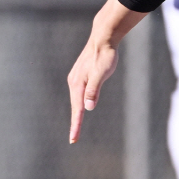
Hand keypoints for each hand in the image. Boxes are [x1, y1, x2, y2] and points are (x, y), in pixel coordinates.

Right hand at [67, 0, 145, 143]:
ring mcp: (76, 79)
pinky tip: (82, 107)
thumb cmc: (105, 56)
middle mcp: (74, 82)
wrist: (103, 38)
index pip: (77, 110)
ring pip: (77, 100)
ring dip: (77, 114)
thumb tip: (88, 107)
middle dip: (75, 124)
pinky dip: (79, 104)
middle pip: (75, 107)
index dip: (76, 126)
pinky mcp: (81, 75)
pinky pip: (79, 94)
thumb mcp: (101, 73)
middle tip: (74, 139)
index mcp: (77, 85)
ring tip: (77, 127)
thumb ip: (94, 90)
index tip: (73, 139)